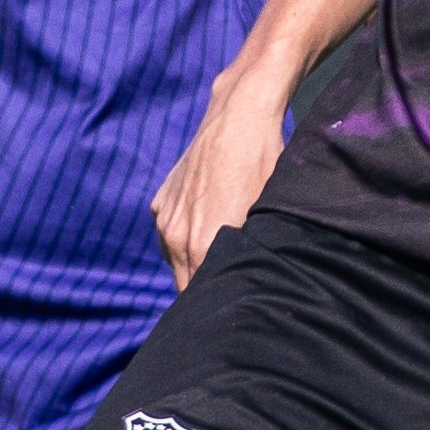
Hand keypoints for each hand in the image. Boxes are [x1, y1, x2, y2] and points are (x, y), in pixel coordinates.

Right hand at [152, 82, 289, 287]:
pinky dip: (186, 239)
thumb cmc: (264, 165)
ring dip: (194, 265)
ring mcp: (165, 218)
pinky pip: (171, 236)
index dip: (217, 306)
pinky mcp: (161, 202)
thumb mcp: (267, 217)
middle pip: (185, 286)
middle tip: (229, 294)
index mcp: (202, 247)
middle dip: (205, 292)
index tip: (231, 312)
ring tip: (220, 258)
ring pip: (177, 261)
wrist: (239, 117)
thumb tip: (260, 285)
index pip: (201, 298)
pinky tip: (209, 224)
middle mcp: (176, 237)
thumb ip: (252, 255)